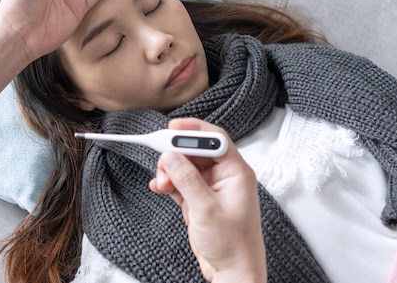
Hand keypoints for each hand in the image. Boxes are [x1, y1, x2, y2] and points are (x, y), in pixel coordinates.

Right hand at [149, 118, 266, 282]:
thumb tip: (172, 156)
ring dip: (169, 170)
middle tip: (161, 161)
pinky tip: (160, 187)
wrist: (232, 272)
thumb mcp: (207, 210)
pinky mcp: (198, 198)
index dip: (193, 129)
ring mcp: (210, 187)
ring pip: (184, 165)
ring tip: (161, 183)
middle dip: (175, 155)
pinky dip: (168, 182)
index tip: (171, 127)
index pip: (215, 139)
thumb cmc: (233, 245)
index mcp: (236, 172)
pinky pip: (180, 181)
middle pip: (195, 150)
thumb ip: (187, 180)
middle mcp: (224, 176)